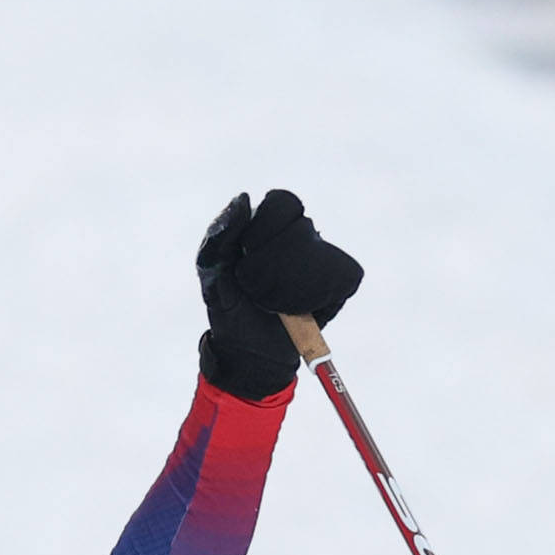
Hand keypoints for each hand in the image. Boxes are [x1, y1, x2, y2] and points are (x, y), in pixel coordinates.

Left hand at [193, 188, 361, 399]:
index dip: (265, 229)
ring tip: (274, 303)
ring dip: (289, 285)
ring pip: (320, 253)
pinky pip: (341, 276)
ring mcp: (321, 261)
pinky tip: (298, 310)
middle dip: (272, 262)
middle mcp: (300, 238)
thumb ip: (220, 236)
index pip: (281, 204)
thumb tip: (243, 198)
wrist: (250, 356)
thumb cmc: (230, 313)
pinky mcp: (339, 286)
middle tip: (256, 288)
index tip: (247, 257)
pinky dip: (316, 296)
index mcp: (269, 228)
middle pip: (301, 227)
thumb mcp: (213, 276)